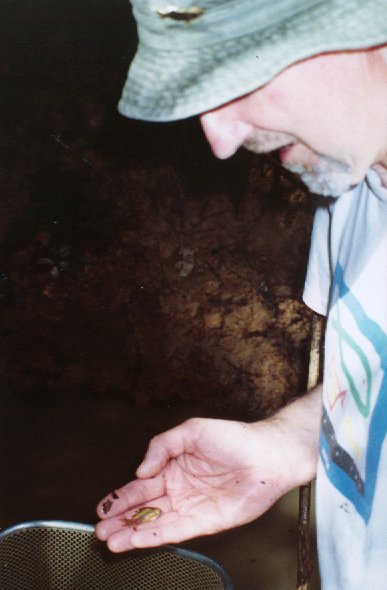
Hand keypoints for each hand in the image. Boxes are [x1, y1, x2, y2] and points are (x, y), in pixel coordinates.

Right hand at [96, 391, 319, 551]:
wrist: (267, 456)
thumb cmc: (233, 438)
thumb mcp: (191, 431)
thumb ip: (161, 447)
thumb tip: (140, 470)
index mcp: (173, 466)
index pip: (141, 485)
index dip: (121, 496)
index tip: (103, 507)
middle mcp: (179, 489)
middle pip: (144, 508)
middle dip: (121, 519)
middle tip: (100, 529)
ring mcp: (191, 506)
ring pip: (155, 523)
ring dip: (132, 533)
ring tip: (110, 542)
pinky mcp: (205, 522)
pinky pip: (175, 531)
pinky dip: (155, 537)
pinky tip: (137, 541)